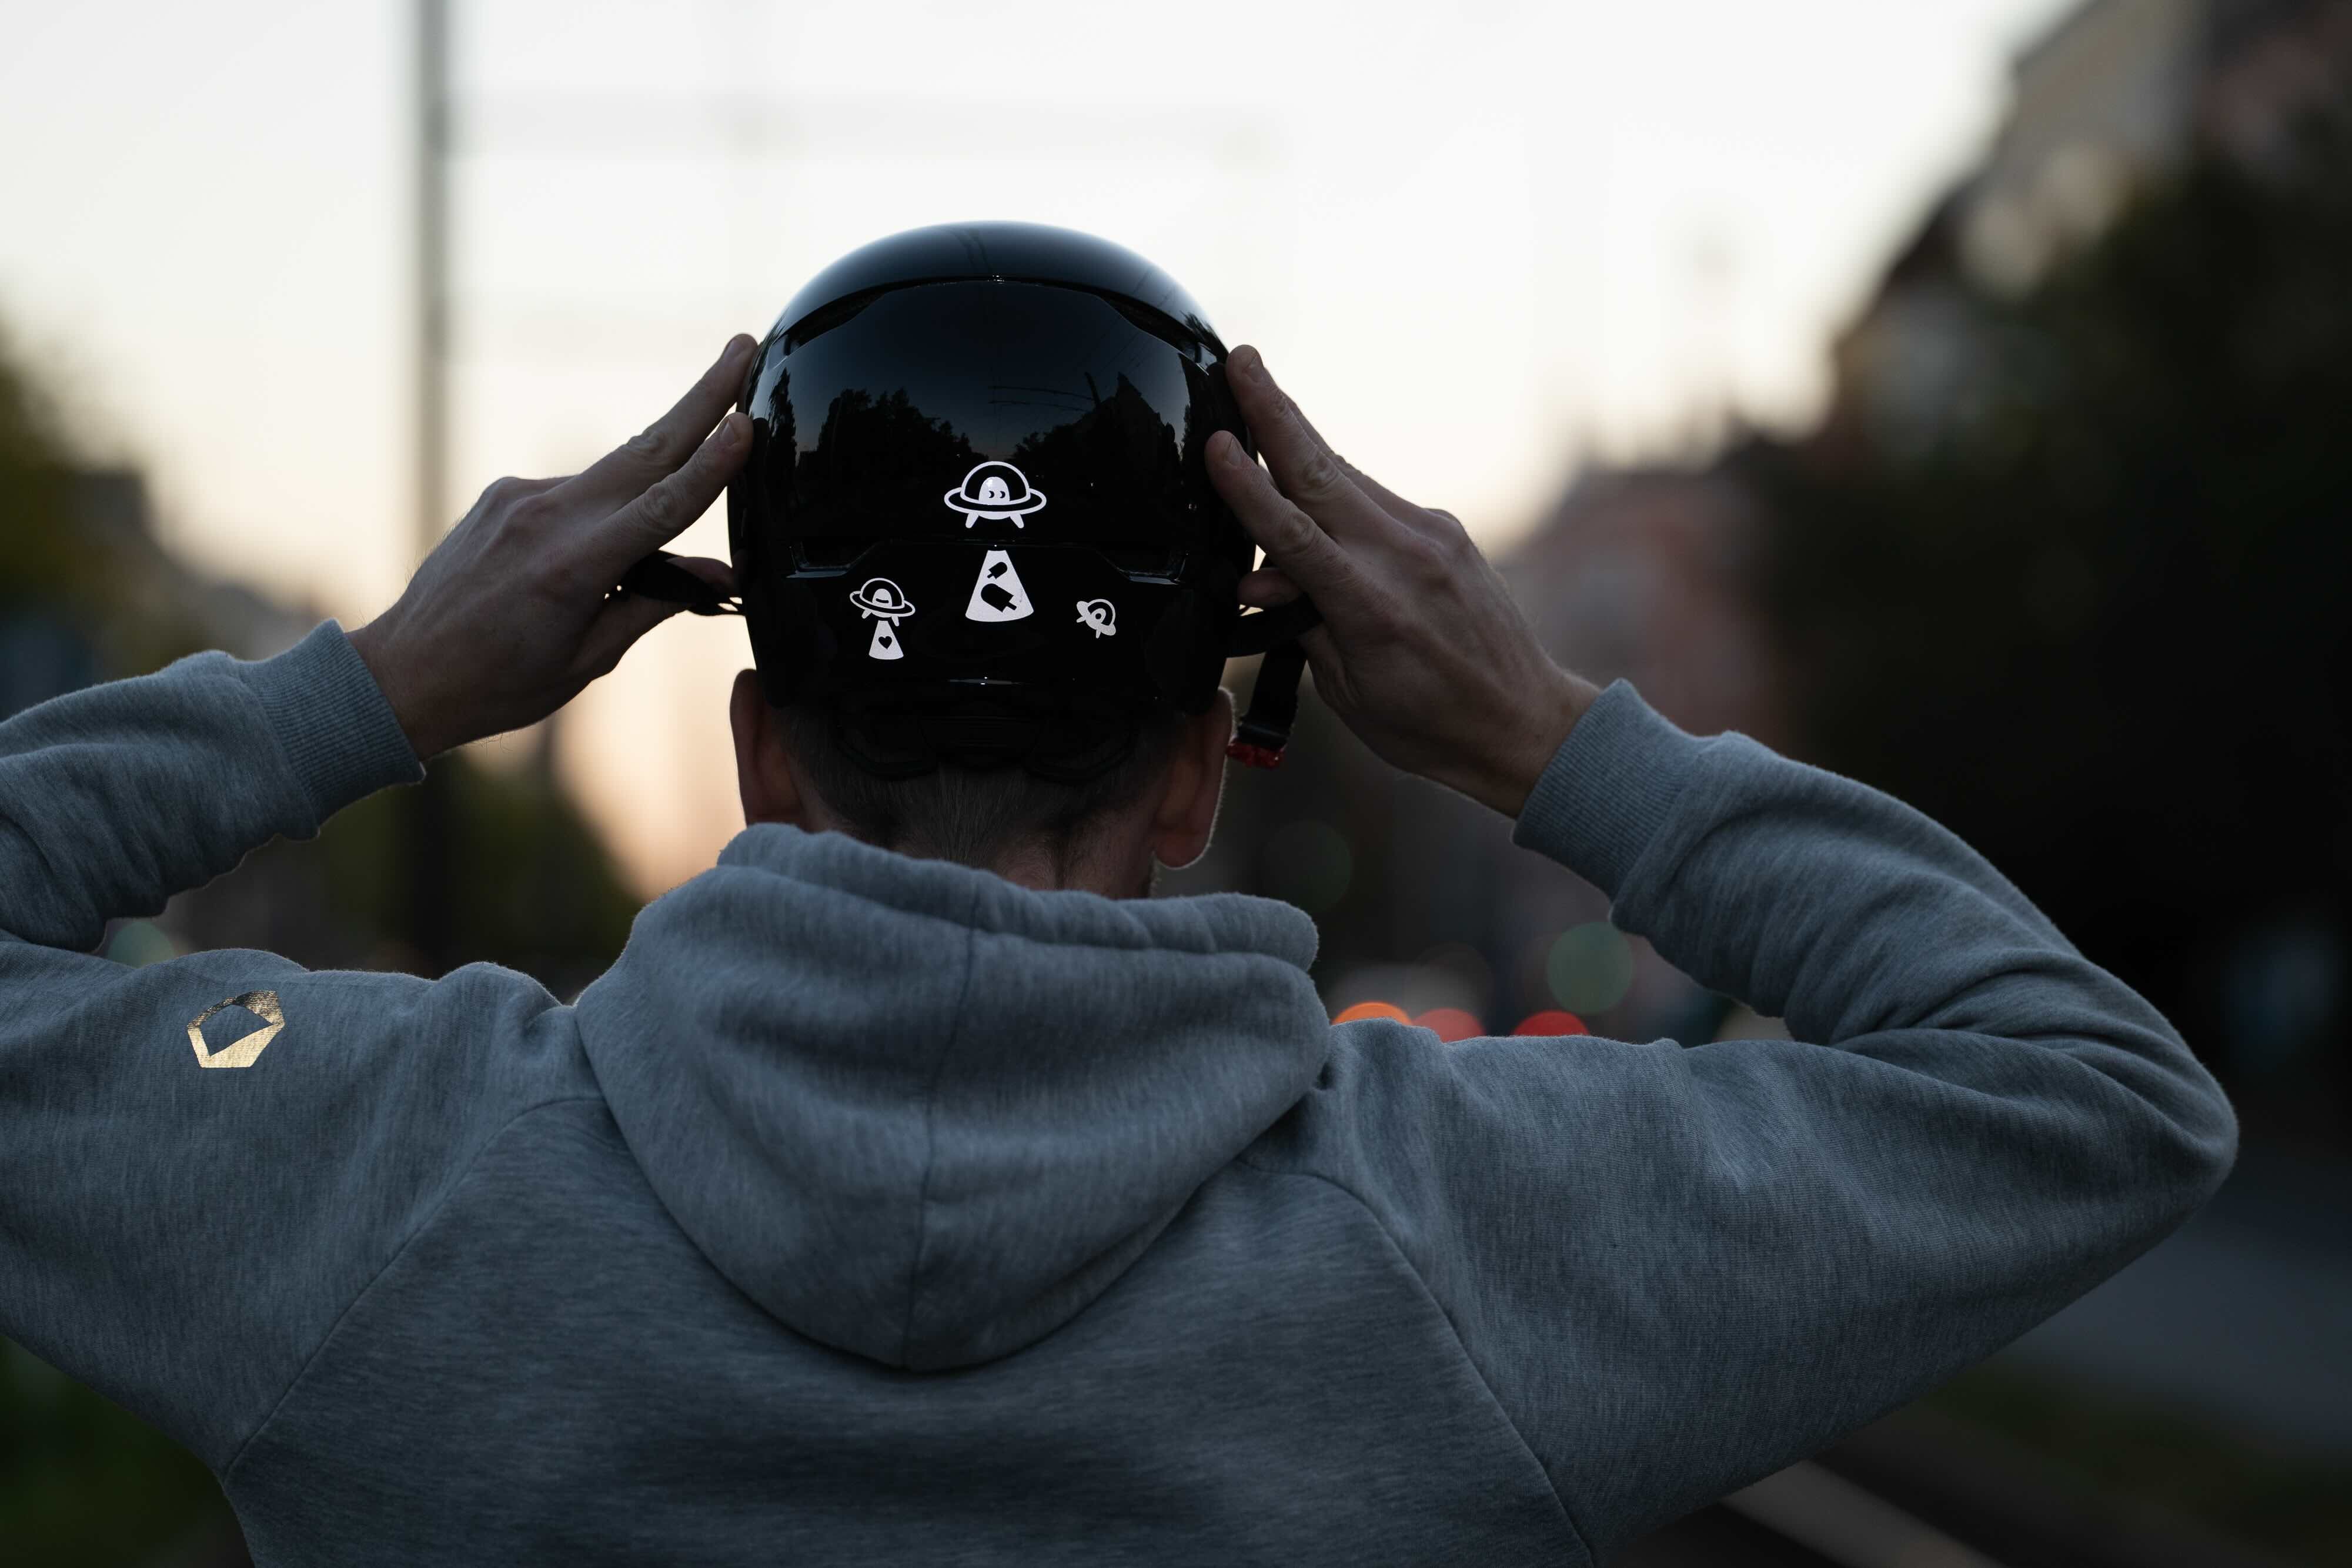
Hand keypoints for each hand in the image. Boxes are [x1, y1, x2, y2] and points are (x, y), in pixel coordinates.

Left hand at [349, 337, 755, 758]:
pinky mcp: (503, 493)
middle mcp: (546, 517)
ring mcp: (519, 497)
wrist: (404, 673)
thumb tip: (718, 572)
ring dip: (650, 484)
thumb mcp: (590, 659)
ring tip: (633, 543)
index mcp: (573, 567)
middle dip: (702, 396)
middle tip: (744, 346)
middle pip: (645, 449)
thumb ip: (654, 604)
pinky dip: (600, 515)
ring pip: (612, 478)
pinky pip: (575, 494)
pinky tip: (575, 565)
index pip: (661, 505)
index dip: (711, 464)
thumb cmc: (499, 682)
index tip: (745, 420)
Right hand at [1208, 345, 1597, 816]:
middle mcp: (1406, 560)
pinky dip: (1334, 488)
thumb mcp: (1349, 691)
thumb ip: (1305, 625)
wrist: (1523, 721)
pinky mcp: (1446, 532)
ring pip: (1347, 478)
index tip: (1217, 443)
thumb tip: (1260, 581)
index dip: (1248, 489)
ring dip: (1298, 439)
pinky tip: (1306, 479)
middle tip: (1239, 358)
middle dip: (1275, 411)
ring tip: (1257, 392)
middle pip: (1322, 472)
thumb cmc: (1429, 724)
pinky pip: (1375, 499)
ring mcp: (1433, 538)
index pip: (1295, 536)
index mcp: (1373, 610)